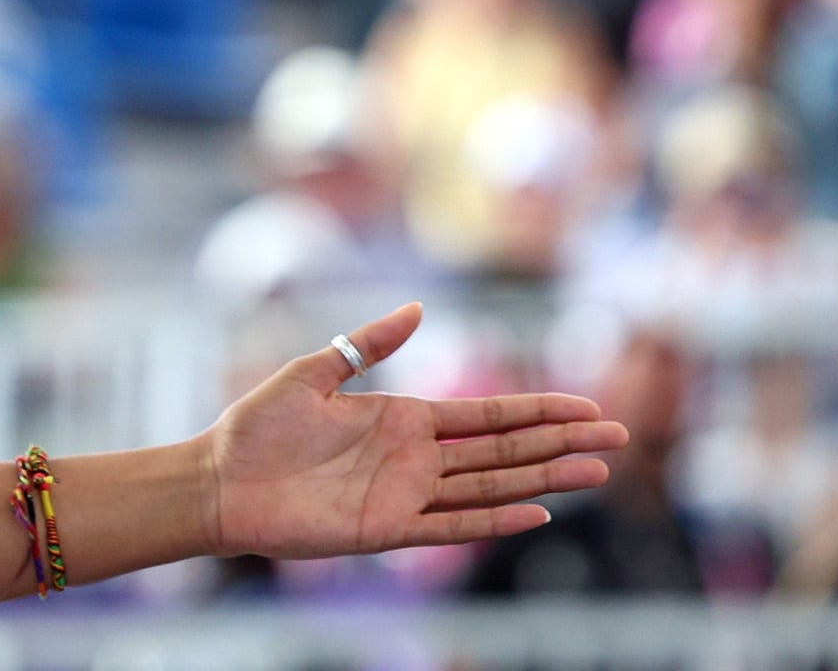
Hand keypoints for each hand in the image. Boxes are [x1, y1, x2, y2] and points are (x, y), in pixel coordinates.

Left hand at [197, 301, 628, 558]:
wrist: (218, 479)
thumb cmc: (256, 426)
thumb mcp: (312, 371)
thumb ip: (367, 345)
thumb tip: (417, 307)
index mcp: (403, 418)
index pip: (487, 415)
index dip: (537, 410)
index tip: (586, 406)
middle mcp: (415, 458)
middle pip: (505, 450)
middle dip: (561, 442)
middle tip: (619, 437)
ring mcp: (407, 495)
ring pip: (492, 485)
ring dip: (545, 479)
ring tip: (598, 472)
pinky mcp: (386, 529)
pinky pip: (452, 525)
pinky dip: (494, 520)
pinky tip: (536, 512)